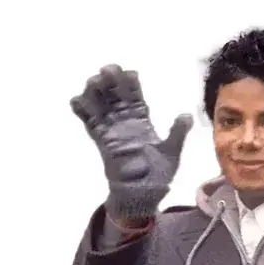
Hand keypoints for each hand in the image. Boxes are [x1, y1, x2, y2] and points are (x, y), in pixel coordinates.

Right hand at [70, 64, 192, 219]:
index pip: (135, 97)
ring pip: (101, 106)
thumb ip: (177, 133)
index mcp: (142, 121)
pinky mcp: (102, 142)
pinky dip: (82, 112)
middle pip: (115, 96)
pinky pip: (90, 124)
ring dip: (95, 92)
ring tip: (93, 81)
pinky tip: (76, 100)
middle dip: (111, 81)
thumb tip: (187, 115)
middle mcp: (125, 123)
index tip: (130, 73)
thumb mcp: (171, 153)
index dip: (131, 84)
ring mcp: (112, 131)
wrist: (143, 195)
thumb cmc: (158, 175)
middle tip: (108, 69)